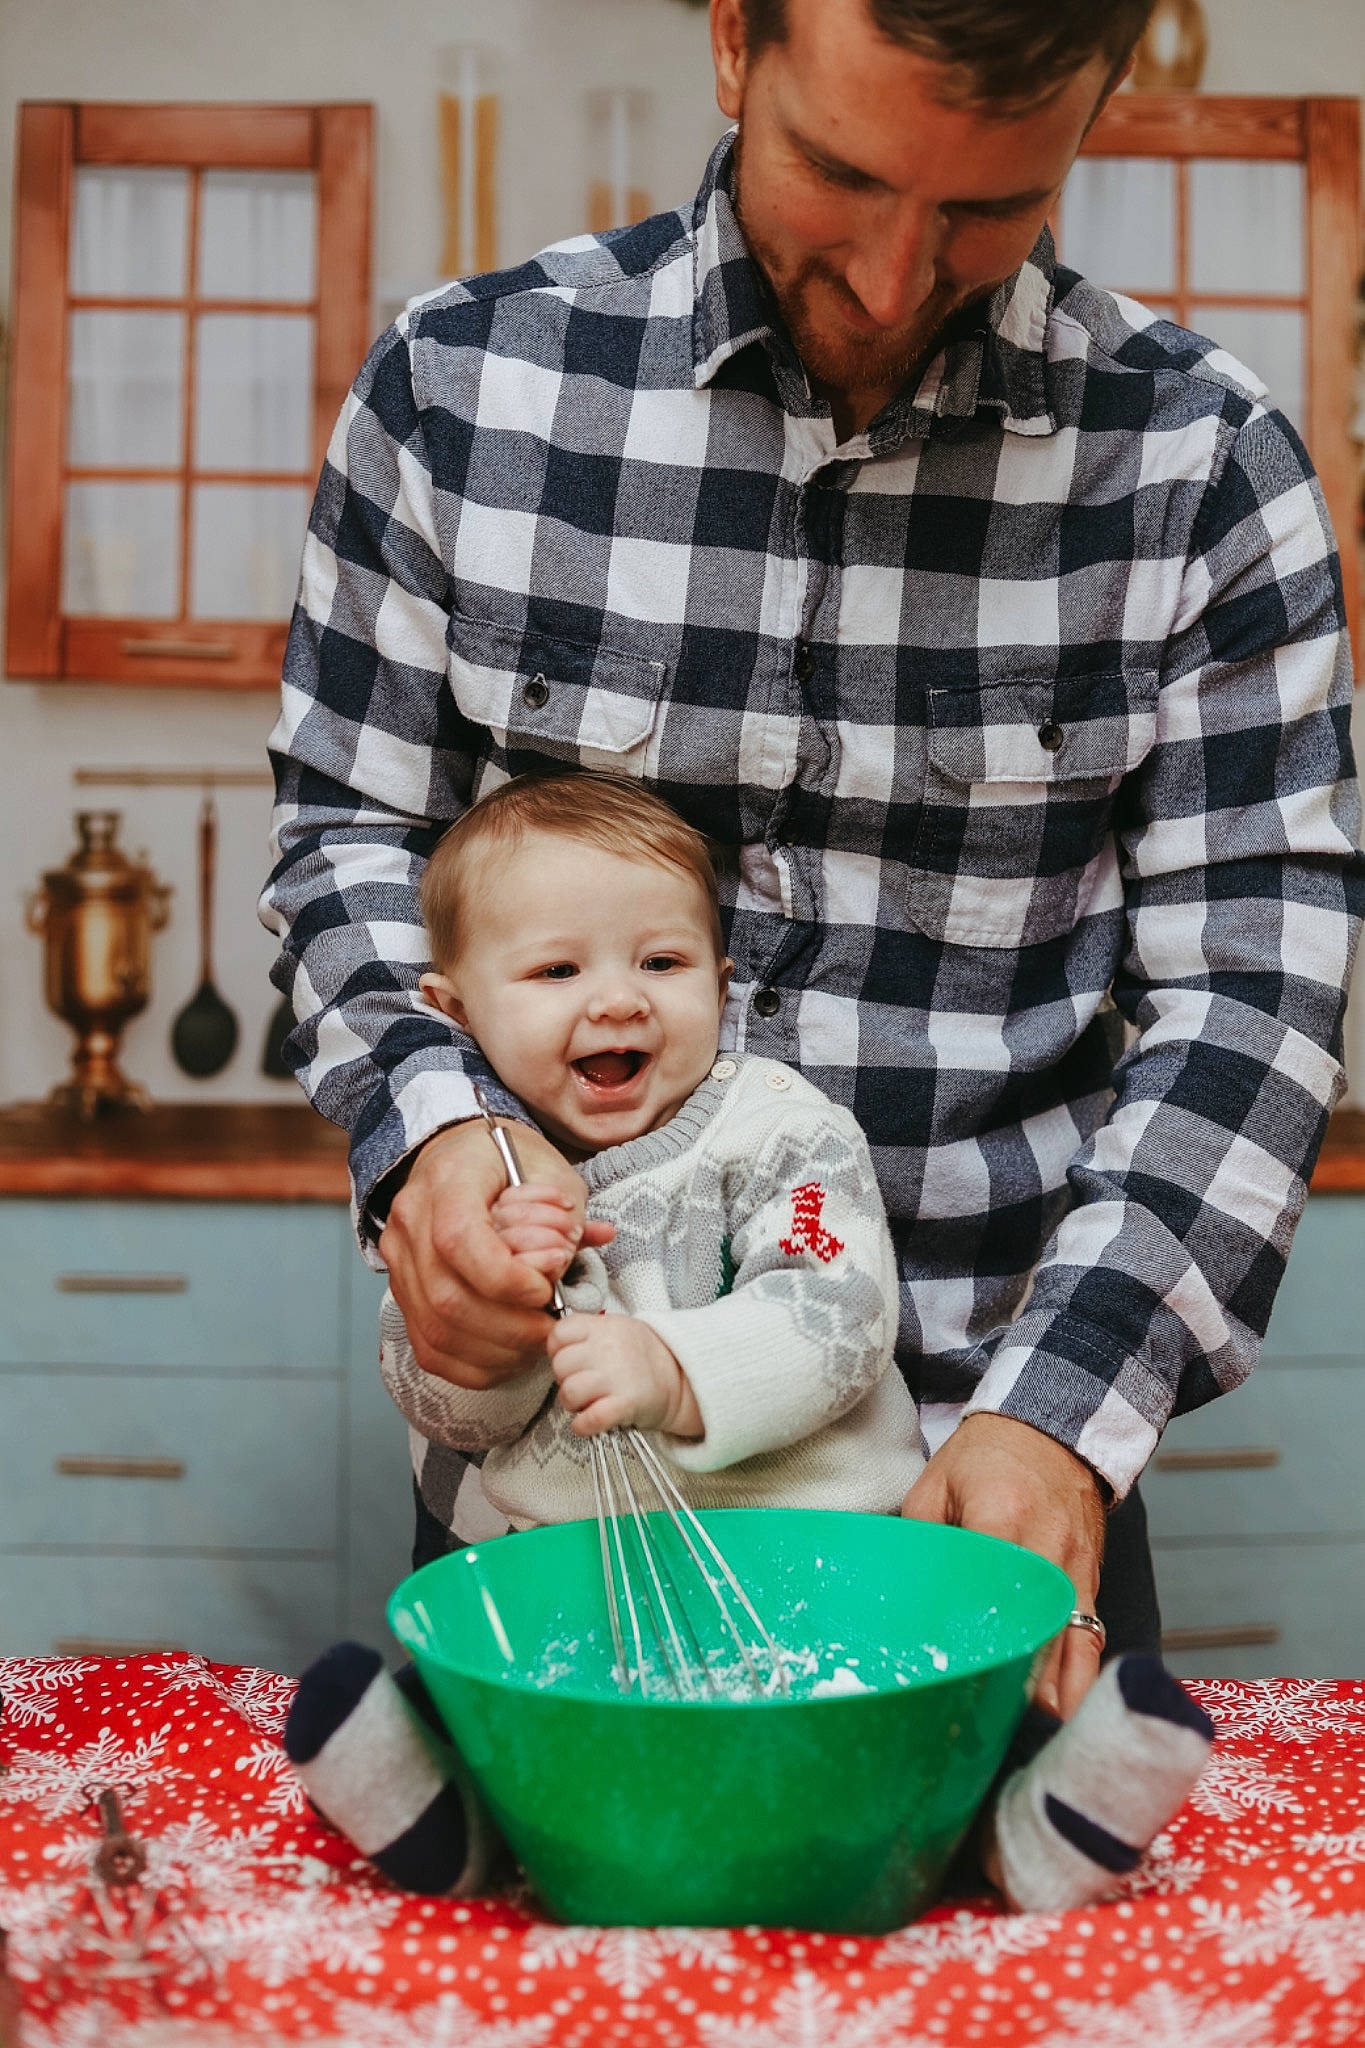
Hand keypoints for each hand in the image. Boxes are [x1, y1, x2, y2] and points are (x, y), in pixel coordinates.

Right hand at [378, 1120, 612, 1388]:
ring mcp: (399, 1262)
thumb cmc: (506, 1162)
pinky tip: (510, 1355)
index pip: (458, 1239)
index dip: (505, 1278)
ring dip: (496, 1351)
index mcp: (446, 1180)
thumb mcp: (545, 1168)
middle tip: (552, 1328)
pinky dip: (474, 1364)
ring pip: (436, 1331)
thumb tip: (595, 1239)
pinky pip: (429, 1348)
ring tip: (536, 1343)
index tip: (546, 1289)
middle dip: (510, 1327)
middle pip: (446, 1297)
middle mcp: (410, 1222)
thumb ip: (565, 1211)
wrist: (456, 1156)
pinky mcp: (403, 1294)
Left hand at [547, 1314, 701, 1438]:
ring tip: (586, 1402)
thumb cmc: (640, 1355)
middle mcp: (607, 1349)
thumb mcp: (614, 1328)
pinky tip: (587, 1423)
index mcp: (602, 1327)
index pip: (559, 1333)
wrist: (681, 1377)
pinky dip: (582, 1426)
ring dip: (572, 1404)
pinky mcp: (625, 1405)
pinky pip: (590, 1419)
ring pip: (569, 1393)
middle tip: (581, 1382)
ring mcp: (616, 1377)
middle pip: (560, 1366)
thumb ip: (585, 1333)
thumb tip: (553, 1347)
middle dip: (564, 1379)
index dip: (557, 1349)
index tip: (570, 1357)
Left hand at [900, 1412, 1106, 1719]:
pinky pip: (1090, 1639)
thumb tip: (896, 1592)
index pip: (988, 1594)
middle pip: (1038, 1636)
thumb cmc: (989, 1454)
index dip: (977, 1643)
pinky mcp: (1092, 1581)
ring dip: (1058, 1697)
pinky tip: (1063, 1712)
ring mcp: (1077, 1572)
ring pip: (1075, 1649)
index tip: (959, 1684)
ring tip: (1033, 1739)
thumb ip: (921, 1539)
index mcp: (1001, 1521)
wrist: (1054, 1427)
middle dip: (1021, 1689)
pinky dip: (1078, 1677)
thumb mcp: (936, 1484)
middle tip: (992, 1732)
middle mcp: (1046, 1555)